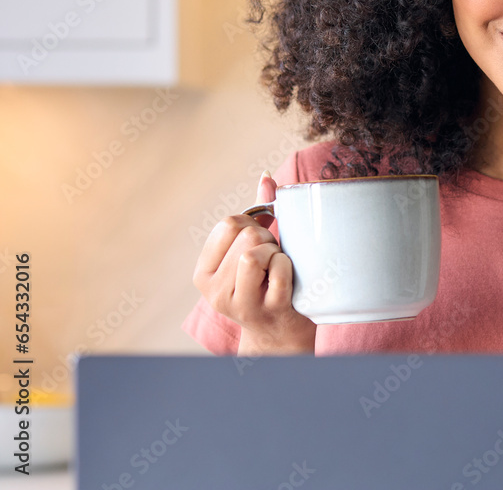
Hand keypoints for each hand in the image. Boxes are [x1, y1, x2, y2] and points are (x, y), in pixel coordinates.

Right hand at [193, 170, 316, 354]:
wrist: (282, 333)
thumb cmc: (267, 283)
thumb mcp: (253, 251)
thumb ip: (258, 215)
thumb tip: (267, 177)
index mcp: (204, 274)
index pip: (228, 224)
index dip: (252, 222)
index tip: (260, 235)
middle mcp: (215, 292)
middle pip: (246, 236)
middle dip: (267, 238)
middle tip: (272, 256)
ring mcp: (241, 304)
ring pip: (257, 253)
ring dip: (277, 252)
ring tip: (277, 267)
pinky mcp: (269, 311)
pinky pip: (281, 269)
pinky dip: (290, 265)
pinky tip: (289, 278)